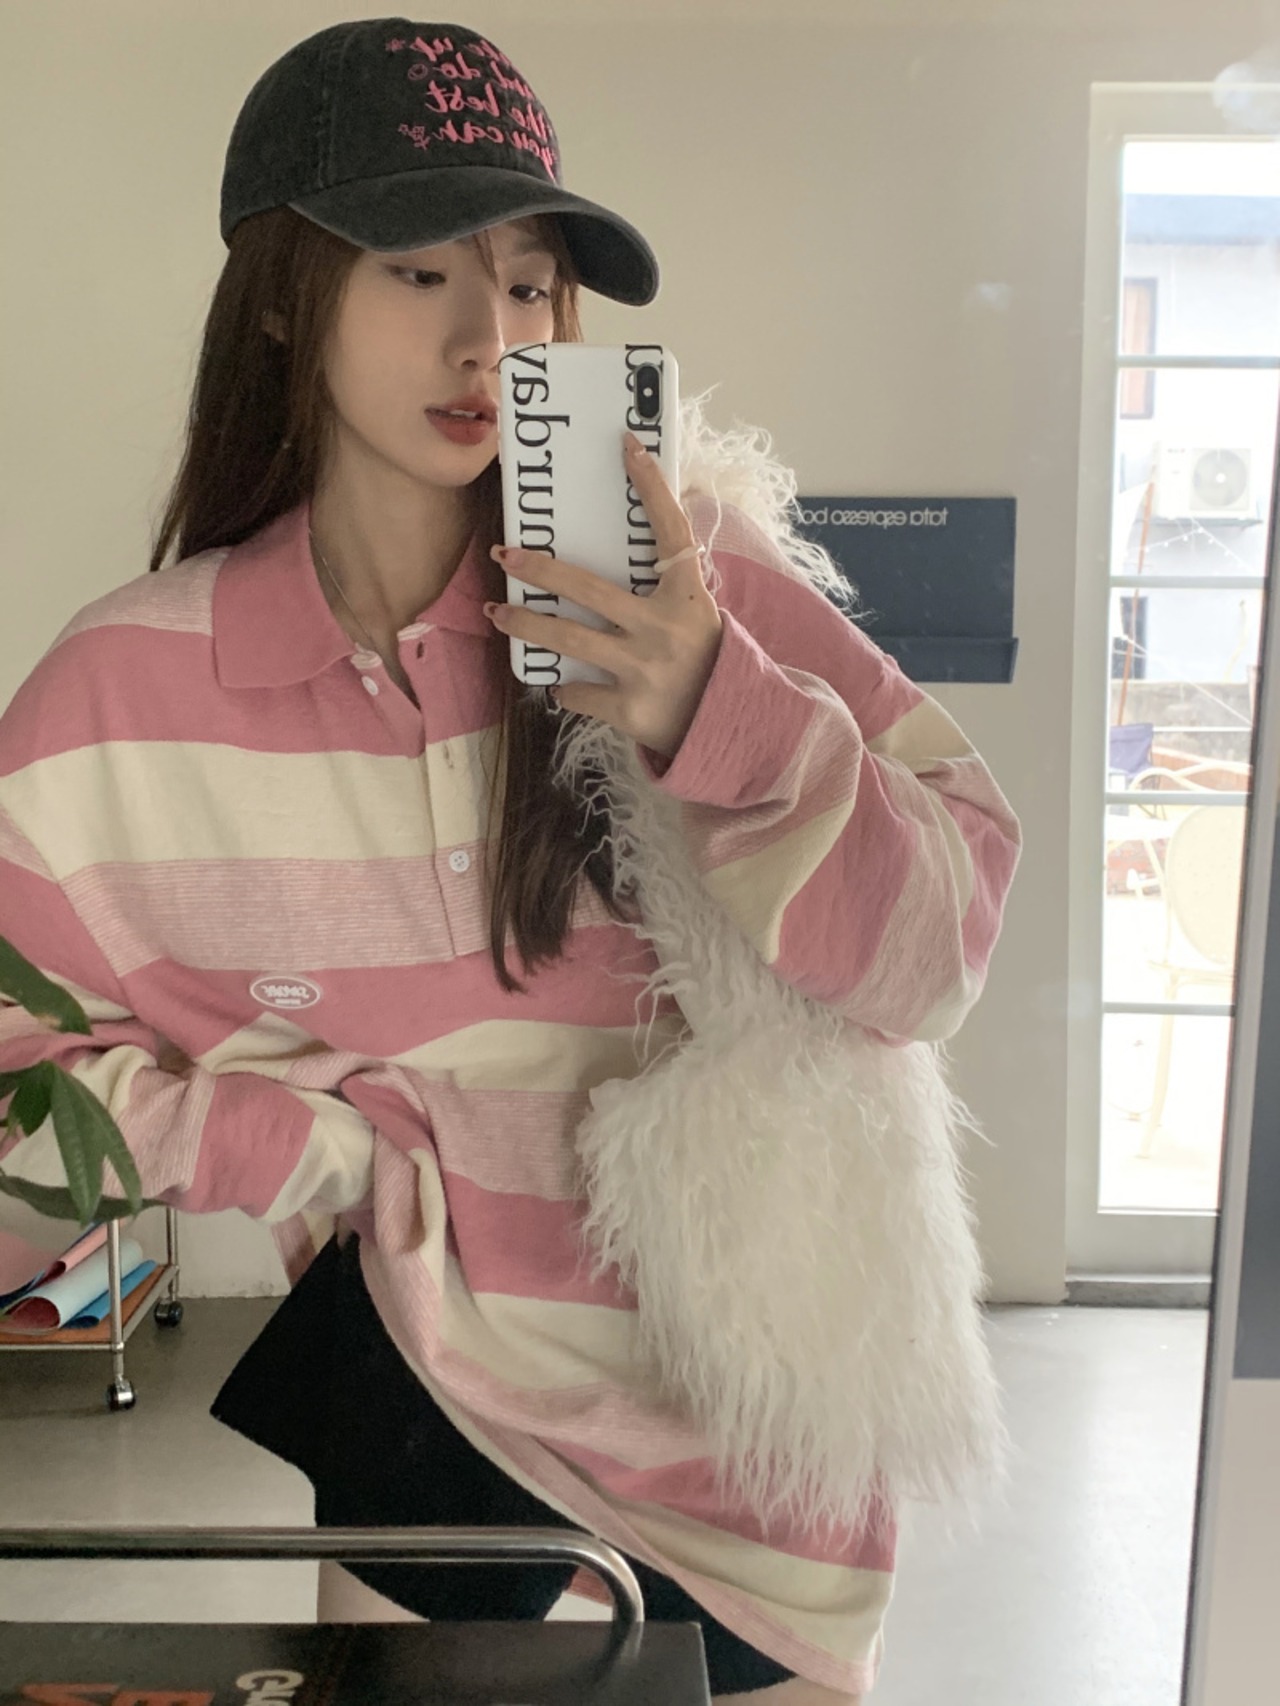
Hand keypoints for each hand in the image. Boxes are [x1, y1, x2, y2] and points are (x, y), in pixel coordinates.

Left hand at [484, 432, 722, 760]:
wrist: (728, 724)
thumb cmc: (702, 659)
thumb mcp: (696, 612)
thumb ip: (669, 581)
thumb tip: (648, 524)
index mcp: (687, 597)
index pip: (671, 531)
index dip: (652, 487)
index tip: (628, 445)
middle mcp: (664, 629)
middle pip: (589, 590)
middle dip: (540, 571)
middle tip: (505, 556)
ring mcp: (645, 670)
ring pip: (570, 641)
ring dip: (526, 626)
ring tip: (497, 615)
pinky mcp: (631, 710)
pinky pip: (578, 691)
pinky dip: (564, 687)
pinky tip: (558, 682)